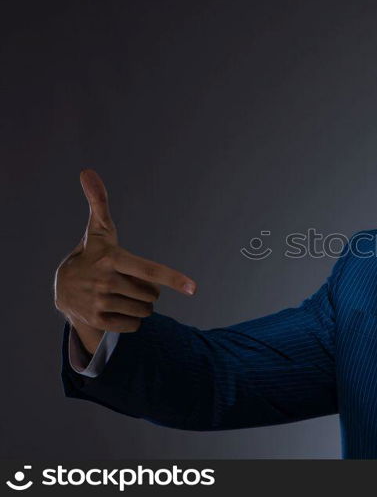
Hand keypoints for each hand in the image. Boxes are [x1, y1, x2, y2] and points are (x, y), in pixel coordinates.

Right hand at [54, 169, 196, 353]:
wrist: (61, 288)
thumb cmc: (90, 254)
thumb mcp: (99, 231)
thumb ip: (99, 202)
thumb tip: (87, 170)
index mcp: (113, 259)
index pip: (150, 271)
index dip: (174, 279)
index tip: (194, 288)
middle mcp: (106, 282)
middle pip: (152, 294)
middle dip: (148, 290)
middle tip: (127, 281)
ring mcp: (101, 302)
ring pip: (145, 311)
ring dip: (141, 306)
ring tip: (121, 295)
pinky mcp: (97, 321)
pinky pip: (133, 326)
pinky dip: (131, 321)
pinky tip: (116, 309)